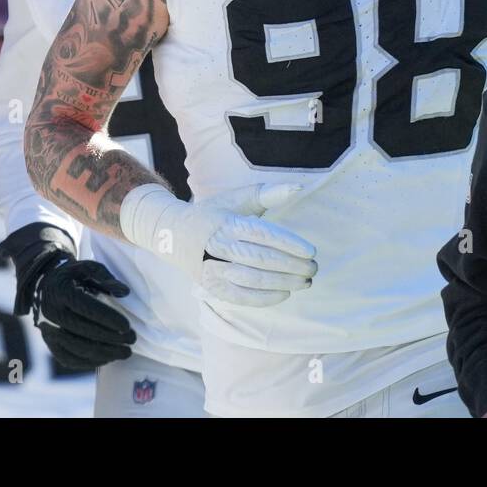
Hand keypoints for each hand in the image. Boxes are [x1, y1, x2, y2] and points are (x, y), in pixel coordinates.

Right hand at [33, 258, 135, 370]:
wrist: (44, 287)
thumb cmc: (73, 275)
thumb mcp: (87, 267)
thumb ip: (106, 277)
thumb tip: (124, 292)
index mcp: (61, 292)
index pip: (86, 308)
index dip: (107, 319)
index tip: (127, 326)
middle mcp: (51, 313)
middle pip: (83, 331)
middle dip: (111, 338)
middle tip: (132, 339)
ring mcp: (48, 331)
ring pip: (77, 348)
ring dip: (104, 353)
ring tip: (126, 352)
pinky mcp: (49, 344)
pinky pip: (68, 358)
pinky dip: (89, 362)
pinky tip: (108, 359)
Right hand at [121, 183, 317, 307]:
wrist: (173, 234)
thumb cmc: (214, 214)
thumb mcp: (236, 199)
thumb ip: (267, 194)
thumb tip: (299, 187)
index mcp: (228, 223)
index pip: (263, 235)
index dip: (290, 245)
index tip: (311, 252)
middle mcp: (219, 246)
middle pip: (260, 259)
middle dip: (291, 267)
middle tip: (313, 269)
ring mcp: (212, 269)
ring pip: (251, 280)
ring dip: (282, 283)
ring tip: (305, 282)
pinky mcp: (210, 286)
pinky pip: (239, 297)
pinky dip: (263, 298)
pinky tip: (284, 294)